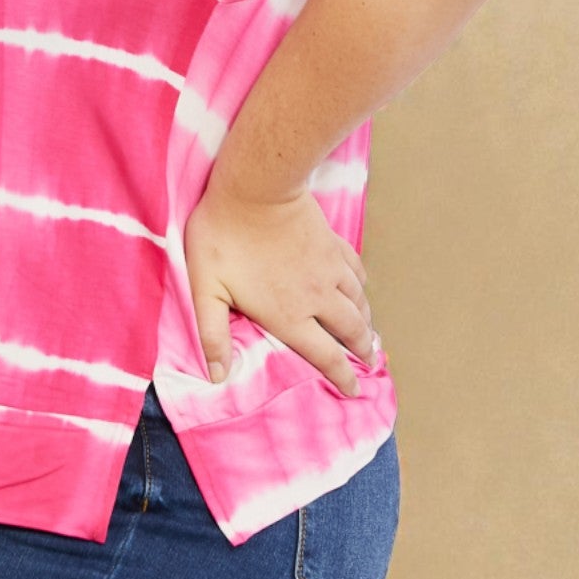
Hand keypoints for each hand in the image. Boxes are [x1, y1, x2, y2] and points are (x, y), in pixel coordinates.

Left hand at [183, 172, 380, 395]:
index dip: (342, 376)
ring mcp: (328, 269)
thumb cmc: (224, 237)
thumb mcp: (208, 290)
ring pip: (358, 303)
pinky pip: (355, 271)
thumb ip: (214, 335)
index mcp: (289, 315)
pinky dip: (362, 287)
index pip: (324, 355)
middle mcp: (317, 297)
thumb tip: (218, 376)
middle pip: (351, 331)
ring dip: (366, 322)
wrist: (257, 188)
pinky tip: (361, 290)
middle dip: (363, 351)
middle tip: (370, 364)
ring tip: (370, 335)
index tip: (354, 390)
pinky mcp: (331, 244)